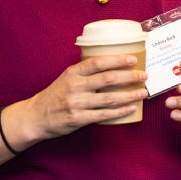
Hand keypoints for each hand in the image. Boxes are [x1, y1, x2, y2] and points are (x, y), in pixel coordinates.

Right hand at [24, 54, 148, 139]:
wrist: (36, 116)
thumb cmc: (55, 95)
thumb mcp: (67, 77)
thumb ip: (85, 71)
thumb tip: (111, 63)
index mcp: (73, 73)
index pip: (98, 63)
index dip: (117, 60)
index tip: (133, 60)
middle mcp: (75, 86)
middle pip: (107, 79)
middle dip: (129, 77)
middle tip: (144, 76)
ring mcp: (77, 103)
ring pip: (109, 98)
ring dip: (129, 95)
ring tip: (143, 93)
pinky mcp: (79, 119)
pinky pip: (104, 115)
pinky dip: (120, 112)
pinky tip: (131, 108)